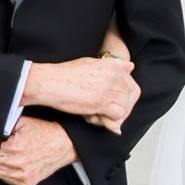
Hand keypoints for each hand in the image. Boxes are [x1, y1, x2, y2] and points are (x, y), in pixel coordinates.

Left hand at [0, 116, 78, 184]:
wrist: (64, 145)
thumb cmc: (44, 133)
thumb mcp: (23, 122)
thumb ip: (5, 126)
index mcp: (14, 148)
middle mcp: (17, 164)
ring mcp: (22, 176)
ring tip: (6, 154)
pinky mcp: (26, 182)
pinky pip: (6, 179)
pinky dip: (6, 171)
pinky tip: (13, 162)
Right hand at [22, 54, 138, 129]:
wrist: (53, 82)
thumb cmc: (67, 73)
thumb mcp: (92, 63)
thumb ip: (113, 67)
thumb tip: (130, 66)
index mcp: (113, 66)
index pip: (132, 85)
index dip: (126, 97)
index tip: (117, 103)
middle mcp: (114, 76)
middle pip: (130, 97)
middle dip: (122, 107)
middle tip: (108, 113)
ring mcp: (109, 89)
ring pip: (125, 107)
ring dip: (114, 114)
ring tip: (100, 115)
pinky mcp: (101, 103)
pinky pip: (117, 116)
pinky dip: (110, 121)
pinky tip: (96, 118)